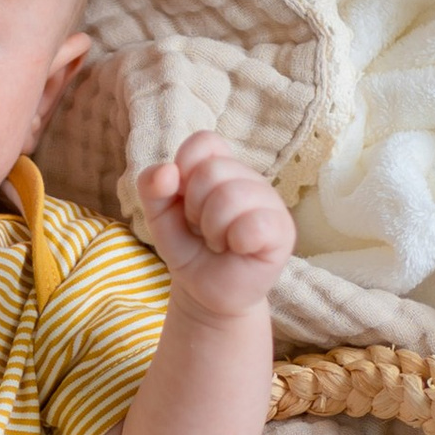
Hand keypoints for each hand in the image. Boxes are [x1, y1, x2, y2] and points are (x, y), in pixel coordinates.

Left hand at [138, 132, 294, 322]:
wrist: (206, 292)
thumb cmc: (189, 247)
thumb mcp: (159, 216)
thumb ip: (152, 187)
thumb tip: (168, 171)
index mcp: (223, 166)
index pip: (204, 142)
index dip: (184, 170)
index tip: (183, 200)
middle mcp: (250, 178)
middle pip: (212, 171)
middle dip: (194, 208)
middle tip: (203, 229)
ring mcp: (270, 203)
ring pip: (230, 196)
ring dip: (213, 229)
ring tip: (219, 242)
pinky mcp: (283, 231)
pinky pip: (255, 224)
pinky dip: (236, 241)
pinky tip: (238, 249)